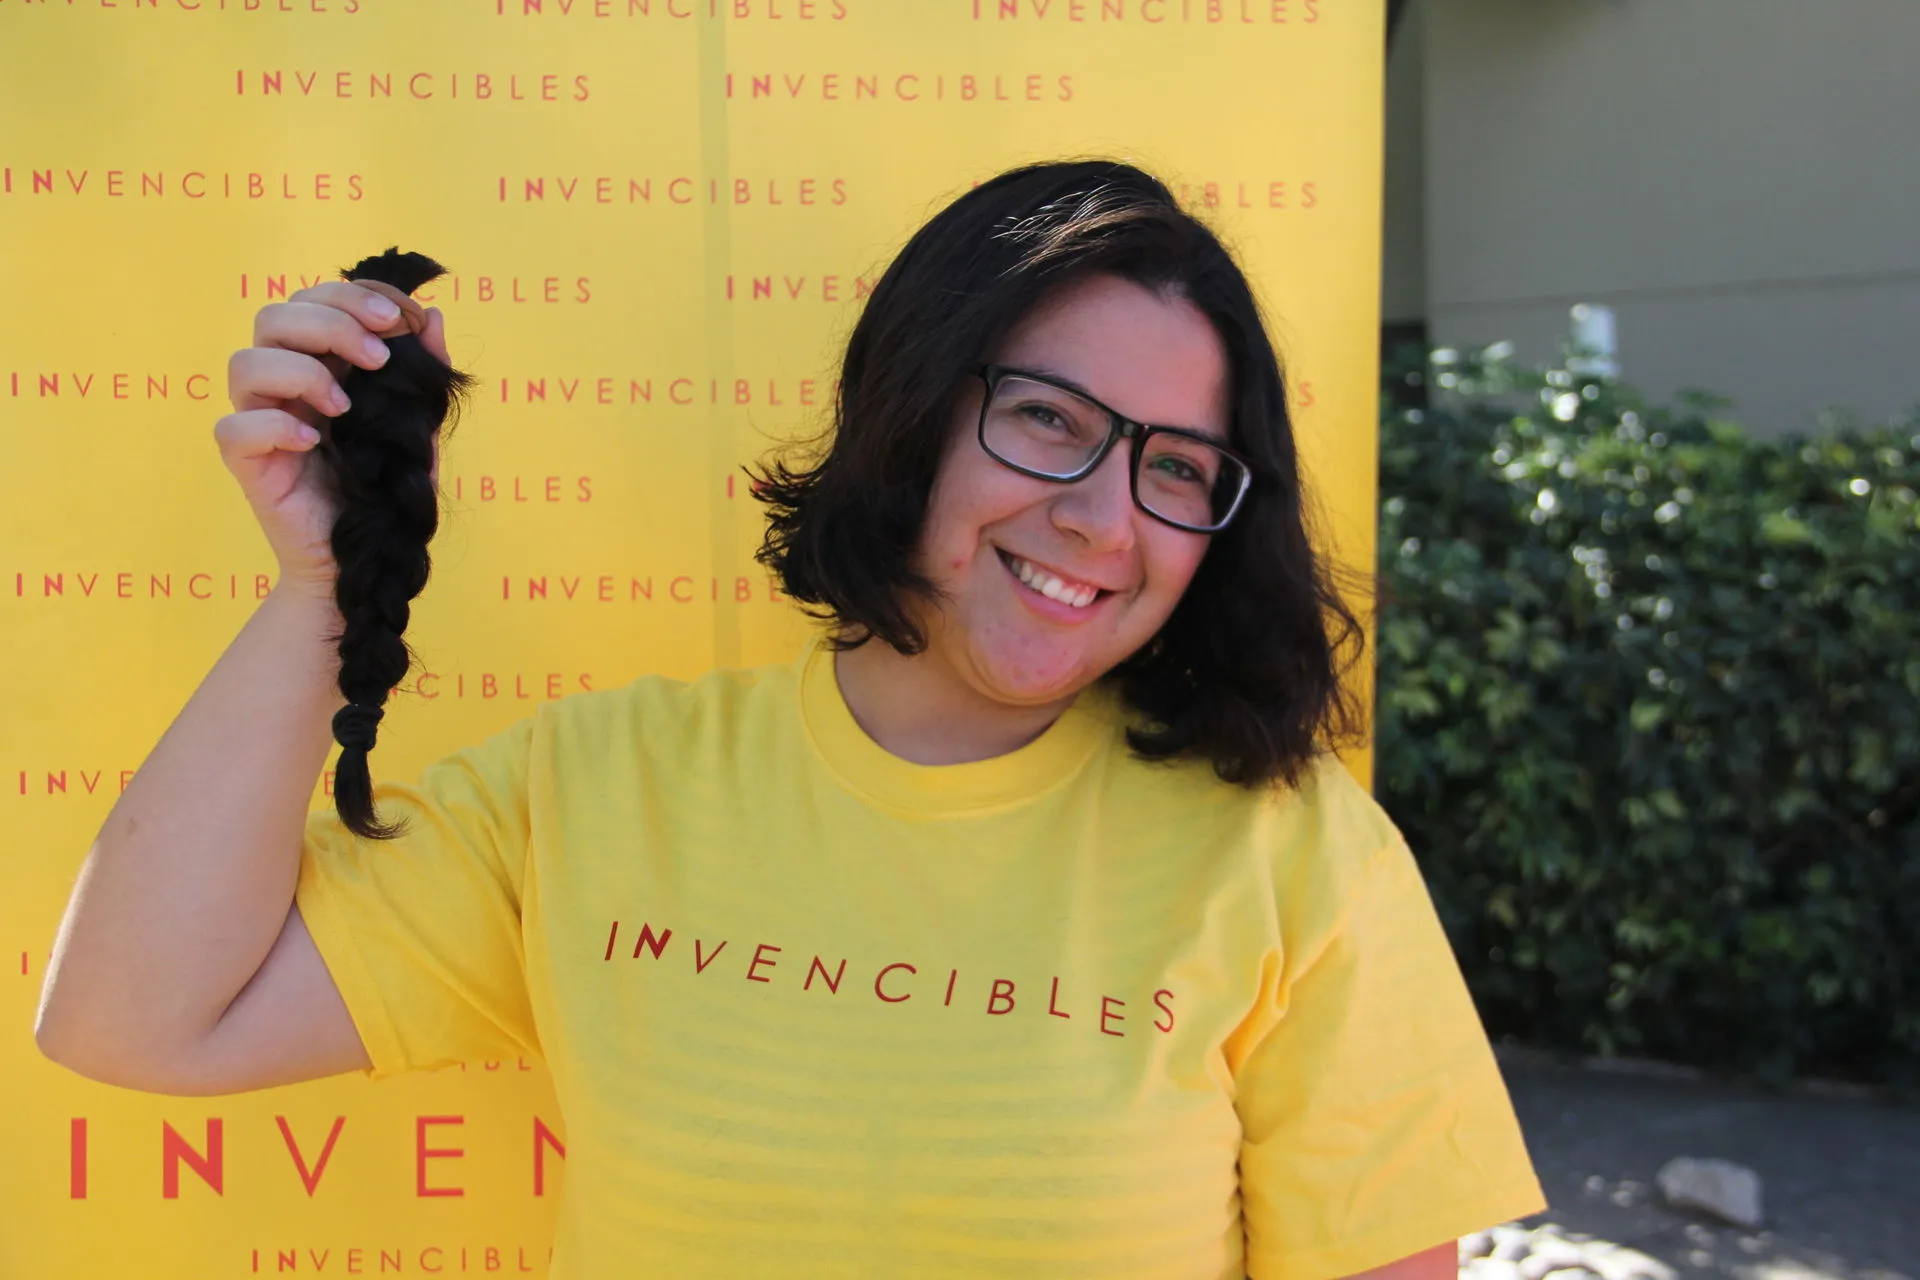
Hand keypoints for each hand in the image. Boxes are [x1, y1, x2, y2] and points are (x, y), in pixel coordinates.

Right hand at [215, 282, 451, 594]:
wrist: (364, 555)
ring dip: (300, 370)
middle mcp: (283, 385)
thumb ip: (423, 374)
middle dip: (331, 322)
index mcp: (320, 364)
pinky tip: (313, 442)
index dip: (353, 295)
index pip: (315, 300)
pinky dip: (273, 425)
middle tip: (379, 357)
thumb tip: (433, 318)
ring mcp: (260, 421)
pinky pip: (234, 428)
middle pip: (273, 317)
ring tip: (346, 407)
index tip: (401, 318)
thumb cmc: (384, 488)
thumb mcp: (417, 426)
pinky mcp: (247, 463)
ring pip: (244, 362)